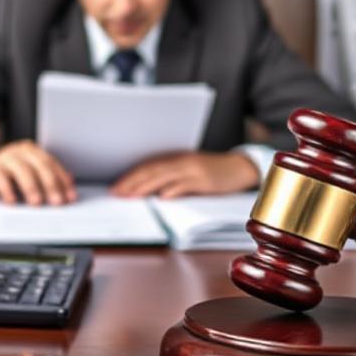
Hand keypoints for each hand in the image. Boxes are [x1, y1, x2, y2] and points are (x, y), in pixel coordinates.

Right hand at [0, 140, 76, 205]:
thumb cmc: (8, 173)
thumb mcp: (29, 172)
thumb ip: (47, 176)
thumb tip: (70, 184)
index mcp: (33, 151)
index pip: (52, 164)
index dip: (62, 181)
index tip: (70, 197)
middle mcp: (20, 151)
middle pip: (40, 166)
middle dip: (50, 185)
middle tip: (57, 201)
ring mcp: (5, 157)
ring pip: (22, 170)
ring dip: (31, 187)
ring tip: (37, 203)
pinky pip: (0, 178)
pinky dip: (8, 190)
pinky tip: (12, 201)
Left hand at [110, 151, 260, 198]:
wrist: (239, 167)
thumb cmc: (212, 171)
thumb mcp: (188, 172)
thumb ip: (170, 179)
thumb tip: (148, 193)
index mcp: (174, 159)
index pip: (147, 167)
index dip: (130, 177)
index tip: (115, 188)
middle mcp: (181, 161)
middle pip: (151, 171)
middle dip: (132, 183)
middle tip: (117, 193)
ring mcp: (193, 170)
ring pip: (164, 177)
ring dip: (146, 186)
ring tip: (131, 196)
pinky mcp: (205, 180)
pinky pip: (187, 184)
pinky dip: (174, 190)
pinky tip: (163, 197)